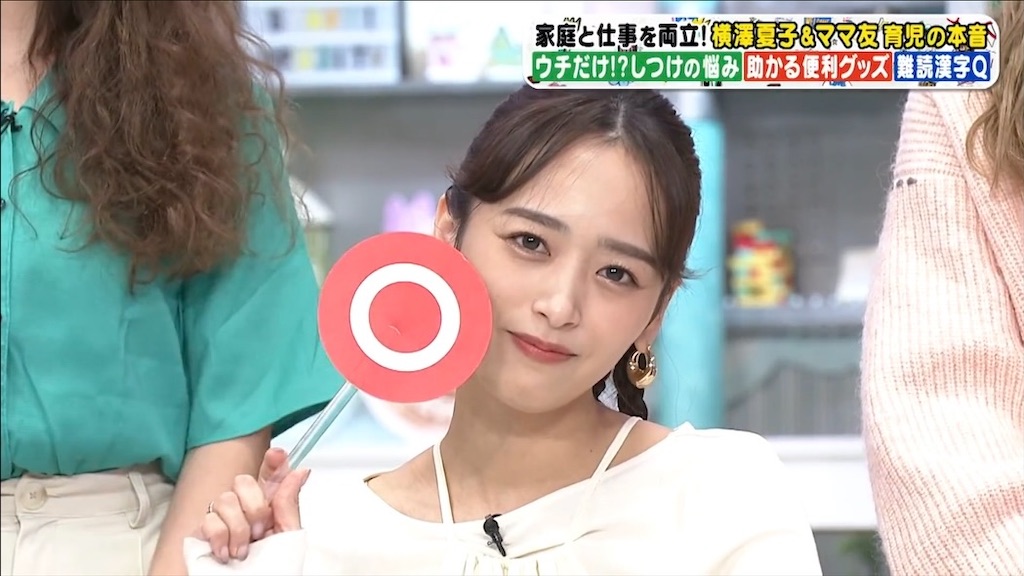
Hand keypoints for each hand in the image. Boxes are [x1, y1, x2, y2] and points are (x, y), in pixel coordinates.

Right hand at [197, 447, 309, 562]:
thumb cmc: (273, 568)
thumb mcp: (287, 536)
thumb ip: (289, 504)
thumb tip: (300, 471)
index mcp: (268, 506)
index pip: (269, 475)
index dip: (273, 461)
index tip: (278, 454)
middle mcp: (243, 508)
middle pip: (243, 480)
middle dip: (256, 506)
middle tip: (260, 532)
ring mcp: (221, 519)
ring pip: (225, 498)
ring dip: (239, 528)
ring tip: (244, 551)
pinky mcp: (201, 534)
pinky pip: (208, 519)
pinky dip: (221, 538)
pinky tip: (226, 554)